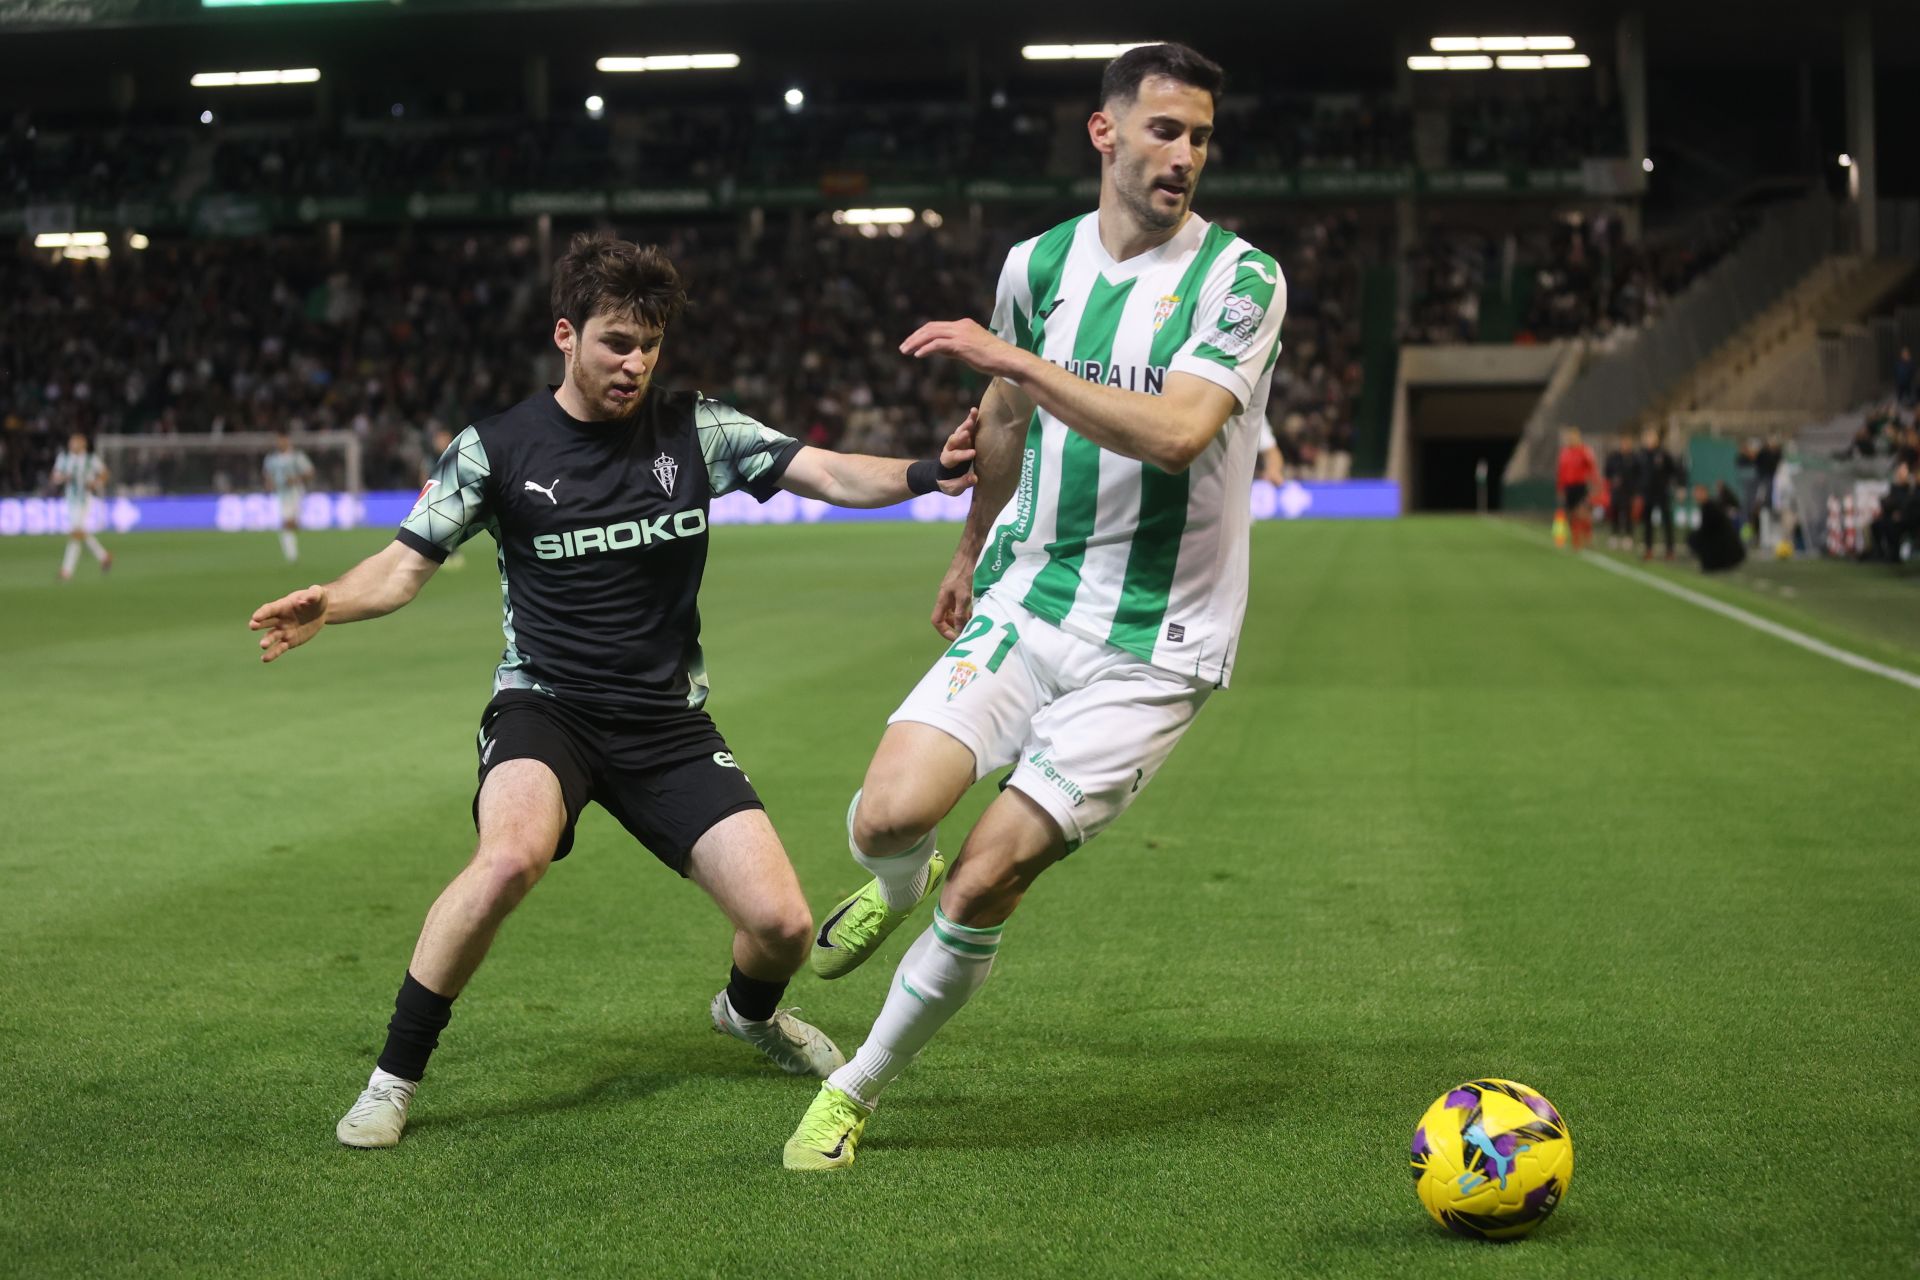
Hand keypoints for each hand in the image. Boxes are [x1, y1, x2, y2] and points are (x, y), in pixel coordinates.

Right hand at [249, 585, 327, 661]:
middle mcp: (279, 619)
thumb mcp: (317, 594)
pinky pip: (280, 648)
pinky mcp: (289, 641)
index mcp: (283, 606)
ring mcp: (283, 631)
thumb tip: (303, 600)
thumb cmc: (316, 599)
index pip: (270, 609)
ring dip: (267, 640)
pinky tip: (265, 659)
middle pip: (266, 622)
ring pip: (272, 636)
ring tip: (263, 645)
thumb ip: (312, 594)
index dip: (263, 613)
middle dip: (259, 624)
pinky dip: (273, 653)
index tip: (255, 617)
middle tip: (253, 626)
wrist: (321, 612)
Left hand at [901, 319, 1021, 378]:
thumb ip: (953, 347)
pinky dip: (926, 349)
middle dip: (914, 337)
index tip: (911, 343)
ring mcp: (961, 334)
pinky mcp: (962, 345)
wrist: (1007, 359)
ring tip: (905, 351)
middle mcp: (961, 326)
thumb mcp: (970, 350)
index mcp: (963, 325)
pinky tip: (917, 355)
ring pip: (932, 334)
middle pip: (931, 327)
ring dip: (916, 343)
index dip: (921, 334)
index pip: (936, 326)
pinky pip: (938, 345)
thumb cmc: (993, 358)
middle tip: (903, 348)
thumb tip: (937, 350)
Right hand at [931, 558, 973, 640]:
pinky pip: (960, 603)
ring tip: (974, 618)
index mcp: (942, 599)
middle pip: (945, 617)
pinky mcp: (960, 587)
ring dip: (962, 617)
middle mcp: (945, 597)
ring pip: (954, 610)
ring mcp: (952, 592)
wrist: (970, 553)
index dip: (944, 631)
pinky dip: (967, 608)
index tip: (957, 637)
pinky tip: (976, 607)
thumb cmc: (965, 573)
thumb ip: (960, 613)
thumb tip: (959, 630)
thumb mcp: (964, 595)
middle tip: (968, 628)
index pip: (936, 621)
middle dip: (955, 625)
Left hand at [937, 409, 978, 496]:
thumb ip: (962, 483)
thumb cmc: (949, 483)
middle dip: (960, 436)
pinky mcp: (962, 439)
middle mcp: (949, 449)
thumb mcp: (953, 488)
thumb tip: (974, 478)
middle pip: (953, 441)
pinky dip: (970, 420)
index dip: (962, 455)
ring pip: (959, 431)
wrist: (943, 474)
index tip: (973, 453)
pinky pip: (966, 428)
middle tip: (967, 432)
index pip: (953, 456)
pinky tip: (975, 410)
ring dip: (966, 424)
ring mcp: (956, 442)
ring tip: (973, 415)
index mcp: (947, 461)